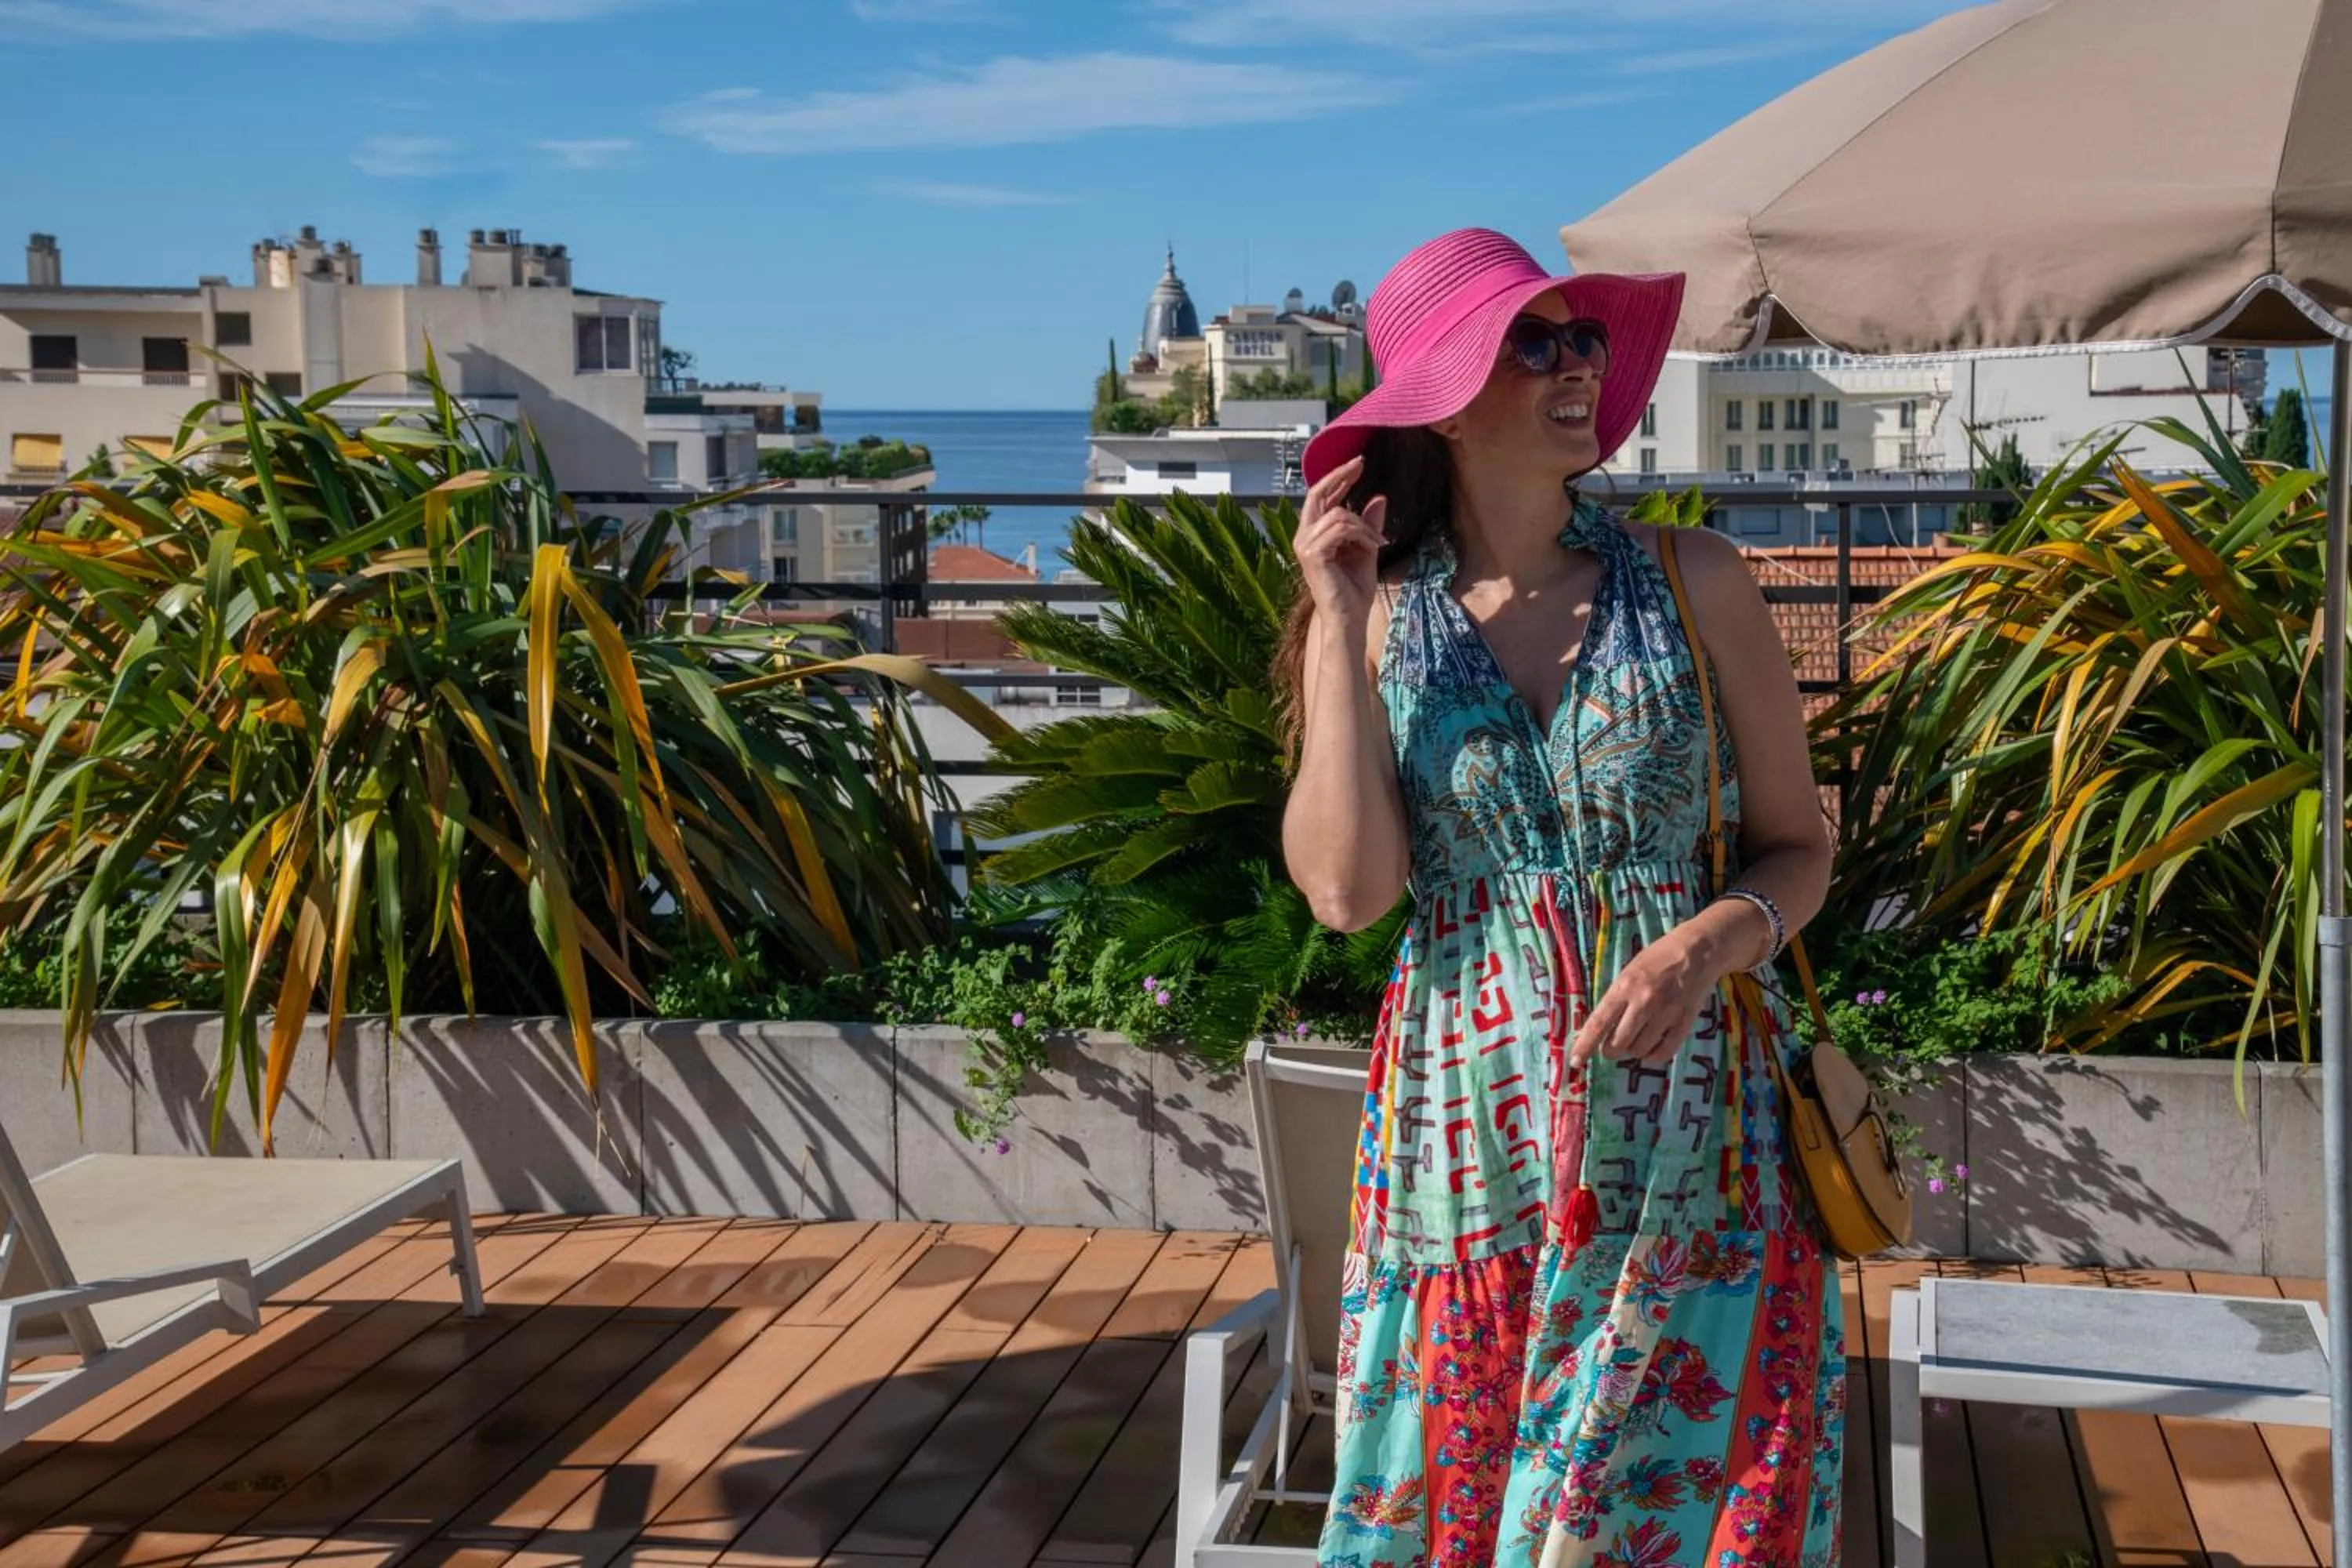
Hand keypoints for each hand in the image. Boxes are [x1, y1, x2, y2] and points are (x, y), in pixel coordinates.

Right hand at [1293, 455, 1387, 621]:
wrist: (1349, 617)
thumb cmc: (1354, 590)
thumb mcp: (1367, 548)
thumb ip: (1369, 524)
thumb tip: (1378, 497)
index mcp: (1313, 534)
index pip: (1320, 497)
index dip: (1337, 478)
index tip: (1357, 464)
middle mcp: (1303, 537)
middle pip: (1317, 494)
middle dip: (1340, 476)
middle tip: (1360, 464)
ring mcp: (1305, 545)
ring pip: (1337, 514)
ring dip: (1363, 525)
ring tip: (1378, 542)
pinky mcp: (1312, 553)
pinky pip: (1341, 528)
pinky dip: (1361, 534)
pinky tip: (1372, 547)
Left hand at [1572, 933, 1715, 1066]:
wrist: (1699, 950)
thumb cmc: (1658, 957)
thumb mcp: (1629, 971)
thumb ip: (1615, 999)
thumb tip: (1597, 1029)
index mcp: (1625, 986)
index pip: (1598, 1023)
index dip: (1585, 1045)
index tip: (1575, 1061)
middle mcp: (1644, 1002)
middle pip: (1617, 1043)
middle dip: (1609, 1050)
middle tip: (1611, 1045)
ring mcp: (1666, 1014)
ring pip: (1639, 1050)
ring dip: (1632, 1050)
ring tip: (1635, 1038)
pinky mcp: (1685, 1023)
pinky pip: (1663, 1053)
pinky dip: (1653, 1055)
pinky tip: (1652, 1046)